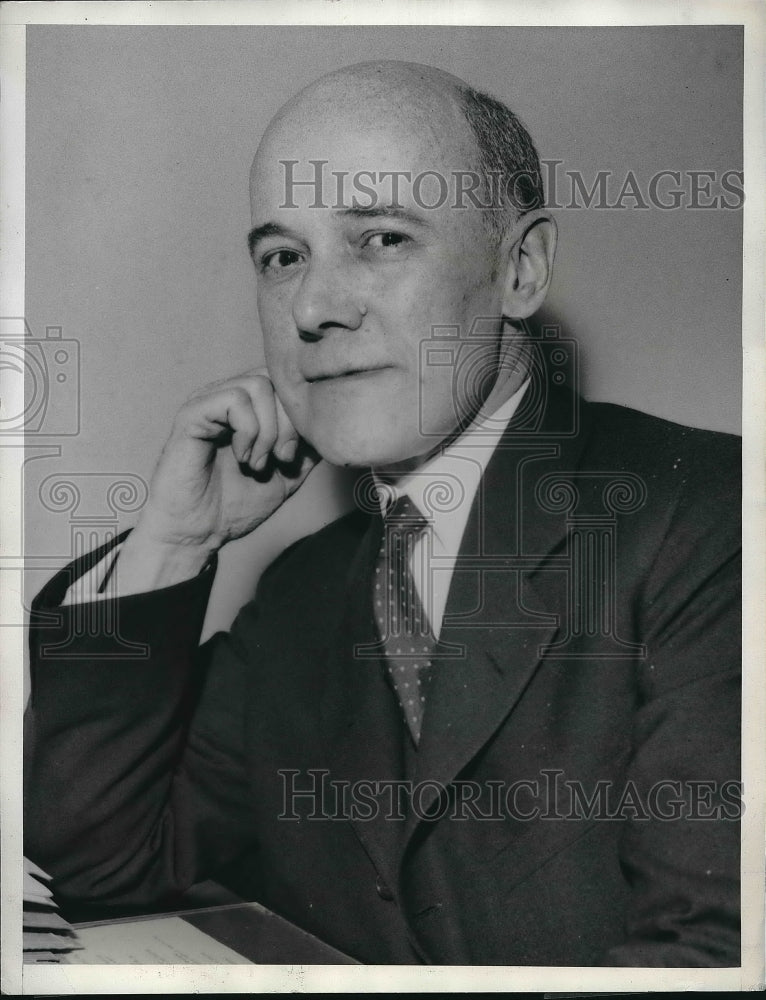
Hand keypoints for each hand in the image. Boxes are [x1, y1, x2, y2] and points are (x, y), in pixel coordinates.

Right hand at [114, 371, 317, 590]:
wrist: (199, 533)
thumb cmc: (235, 505)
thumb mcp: (287, 475)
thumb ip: (308, 448)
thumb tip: (333, 425)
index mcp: (249, 408)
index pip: (288, 382)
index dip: (302, 415)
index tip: (295, 456)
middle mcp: (228, 397)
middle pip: (277, 378)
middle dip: (291, 421)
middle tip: (282, 459)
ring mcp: (209, 402)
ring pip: (258, 385)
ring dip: (269, 430)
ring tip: (258, 462)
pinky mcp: (192, 414)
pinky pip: (234, 400)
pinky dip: (248, 431)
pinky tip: (242, 457)